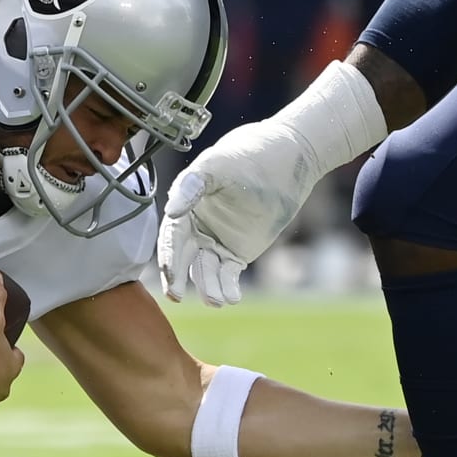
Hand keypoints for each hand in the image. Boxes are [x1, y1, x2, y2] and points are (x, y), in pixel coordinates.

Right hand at [157, 117, 321, 306]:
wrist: (287, 160)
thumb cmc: (248, 156)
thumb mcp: (216, 165)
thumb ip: (192, 186)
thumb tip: (171, 212)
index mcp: (184, 206)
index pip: (172, 237)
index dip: (169, 256)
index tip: (171, 275)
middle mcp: (196, 227)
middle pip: (183, 258)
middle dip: (179, 279)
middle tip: (178, 297)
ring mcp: (216, 241)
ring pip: (206, 271)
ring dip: (208, 287)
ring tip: (218, 300)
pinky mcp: (237, 252)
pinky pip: (228, 274)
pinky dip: (228, 287)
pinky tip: (232, 298)